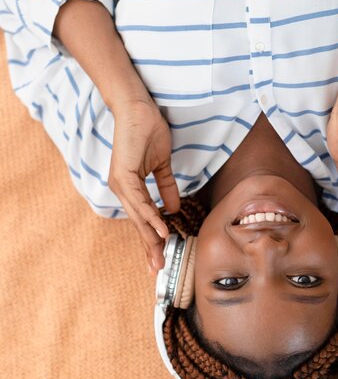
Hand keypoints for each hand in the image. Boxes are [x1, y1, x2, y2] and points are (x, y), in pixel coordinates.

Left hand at [108, 98, 179, 274]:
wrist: (137, 109)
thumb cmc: (148, 132)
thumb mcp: (162, 164)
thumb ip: (166, 186)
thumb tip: (174, 207)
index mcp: (131, 188)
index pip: (144, 218)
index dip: (153, 238)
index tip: (161, 257)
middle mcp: (123, 190)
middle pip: (139, 224)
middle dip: (150, 247)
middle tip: (158, 268)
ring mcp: (122, 184)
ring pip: (138, 217)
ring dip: (150, 237)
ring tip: (159, 256)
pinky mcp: (124, 175)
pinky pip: (140, 201)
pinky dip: (150, 216)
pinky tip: (160, 228)